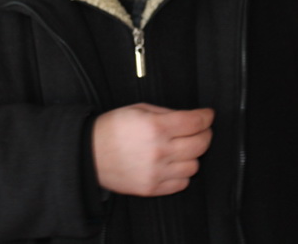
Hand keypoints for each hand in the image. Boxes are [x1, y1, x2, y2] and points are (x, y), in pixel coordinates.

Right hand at [92, 103, 213, 196]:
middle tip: (201, 129)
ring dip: (193, 155)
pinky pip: (182, 183)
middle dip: (206, 133)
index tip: (208, 115)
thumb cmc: (112, 129)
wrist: (89, 154)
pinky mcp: (152, 188)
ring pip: (194, 165)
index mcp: (156, 127)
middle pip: (201, 144)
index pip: (196, 122)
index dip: (207, 116)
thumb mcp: (139, 109)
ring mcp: (157, 172)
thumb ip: (167, 113)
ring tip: (184, 148)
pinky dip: (183, 173)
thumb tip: (189, 118)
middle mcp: (160, 151)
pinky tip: (175, 164)